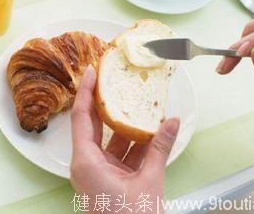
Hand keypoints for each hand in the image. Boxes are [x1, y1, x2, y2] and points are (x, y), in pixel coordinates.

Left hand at [70, 65, 179, 211]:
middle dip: (105, 103)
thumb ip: (160, 148)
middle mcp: (87, 165)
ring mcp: (98, 174)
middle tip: (112, 79)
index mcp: (86, 163)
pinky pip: (119, 155)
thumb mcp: (150, 181)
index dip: (85, 92)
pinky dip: (134, 144)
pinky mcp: (109, 181)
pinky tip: (150, 131)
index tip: (91, 72)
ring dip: (125, 124)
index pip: (82, 118)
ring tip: (138, 102)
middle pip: (94, 125)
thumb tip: (171, 122)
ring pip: (110, 140)